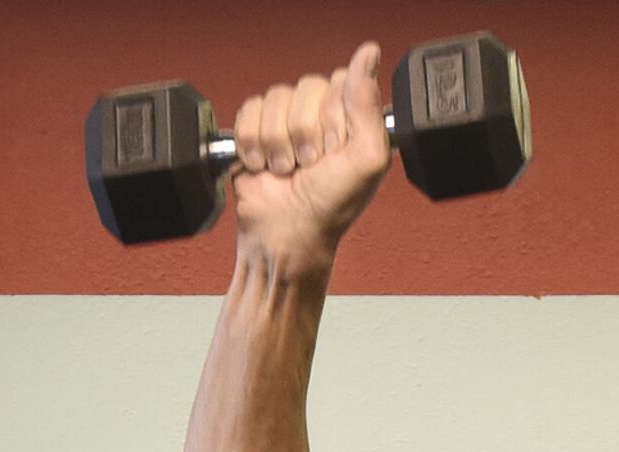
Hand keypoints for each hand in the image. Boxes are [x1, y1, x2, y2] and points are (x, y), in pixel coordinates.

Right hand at [228, 41, 393, 271]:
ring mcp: (288, 119)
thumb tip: (368, 52)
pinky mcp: (256, 127)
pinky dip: (253, 142)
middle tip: (312, 165)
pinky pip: (250, 108)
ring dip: (279, 142)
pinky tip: (264, 165)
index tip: (337, 150)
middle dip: (306, 132)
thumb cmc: (331, 206)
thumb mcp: (367, 158)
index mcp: (354, 116)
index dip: (335, 117)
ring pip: (277, 97)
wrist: (285, 233)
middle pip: (308, 86)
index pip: (342, 82)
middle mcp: (322, 113)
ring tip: (287, 169)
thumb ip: (368, 104)